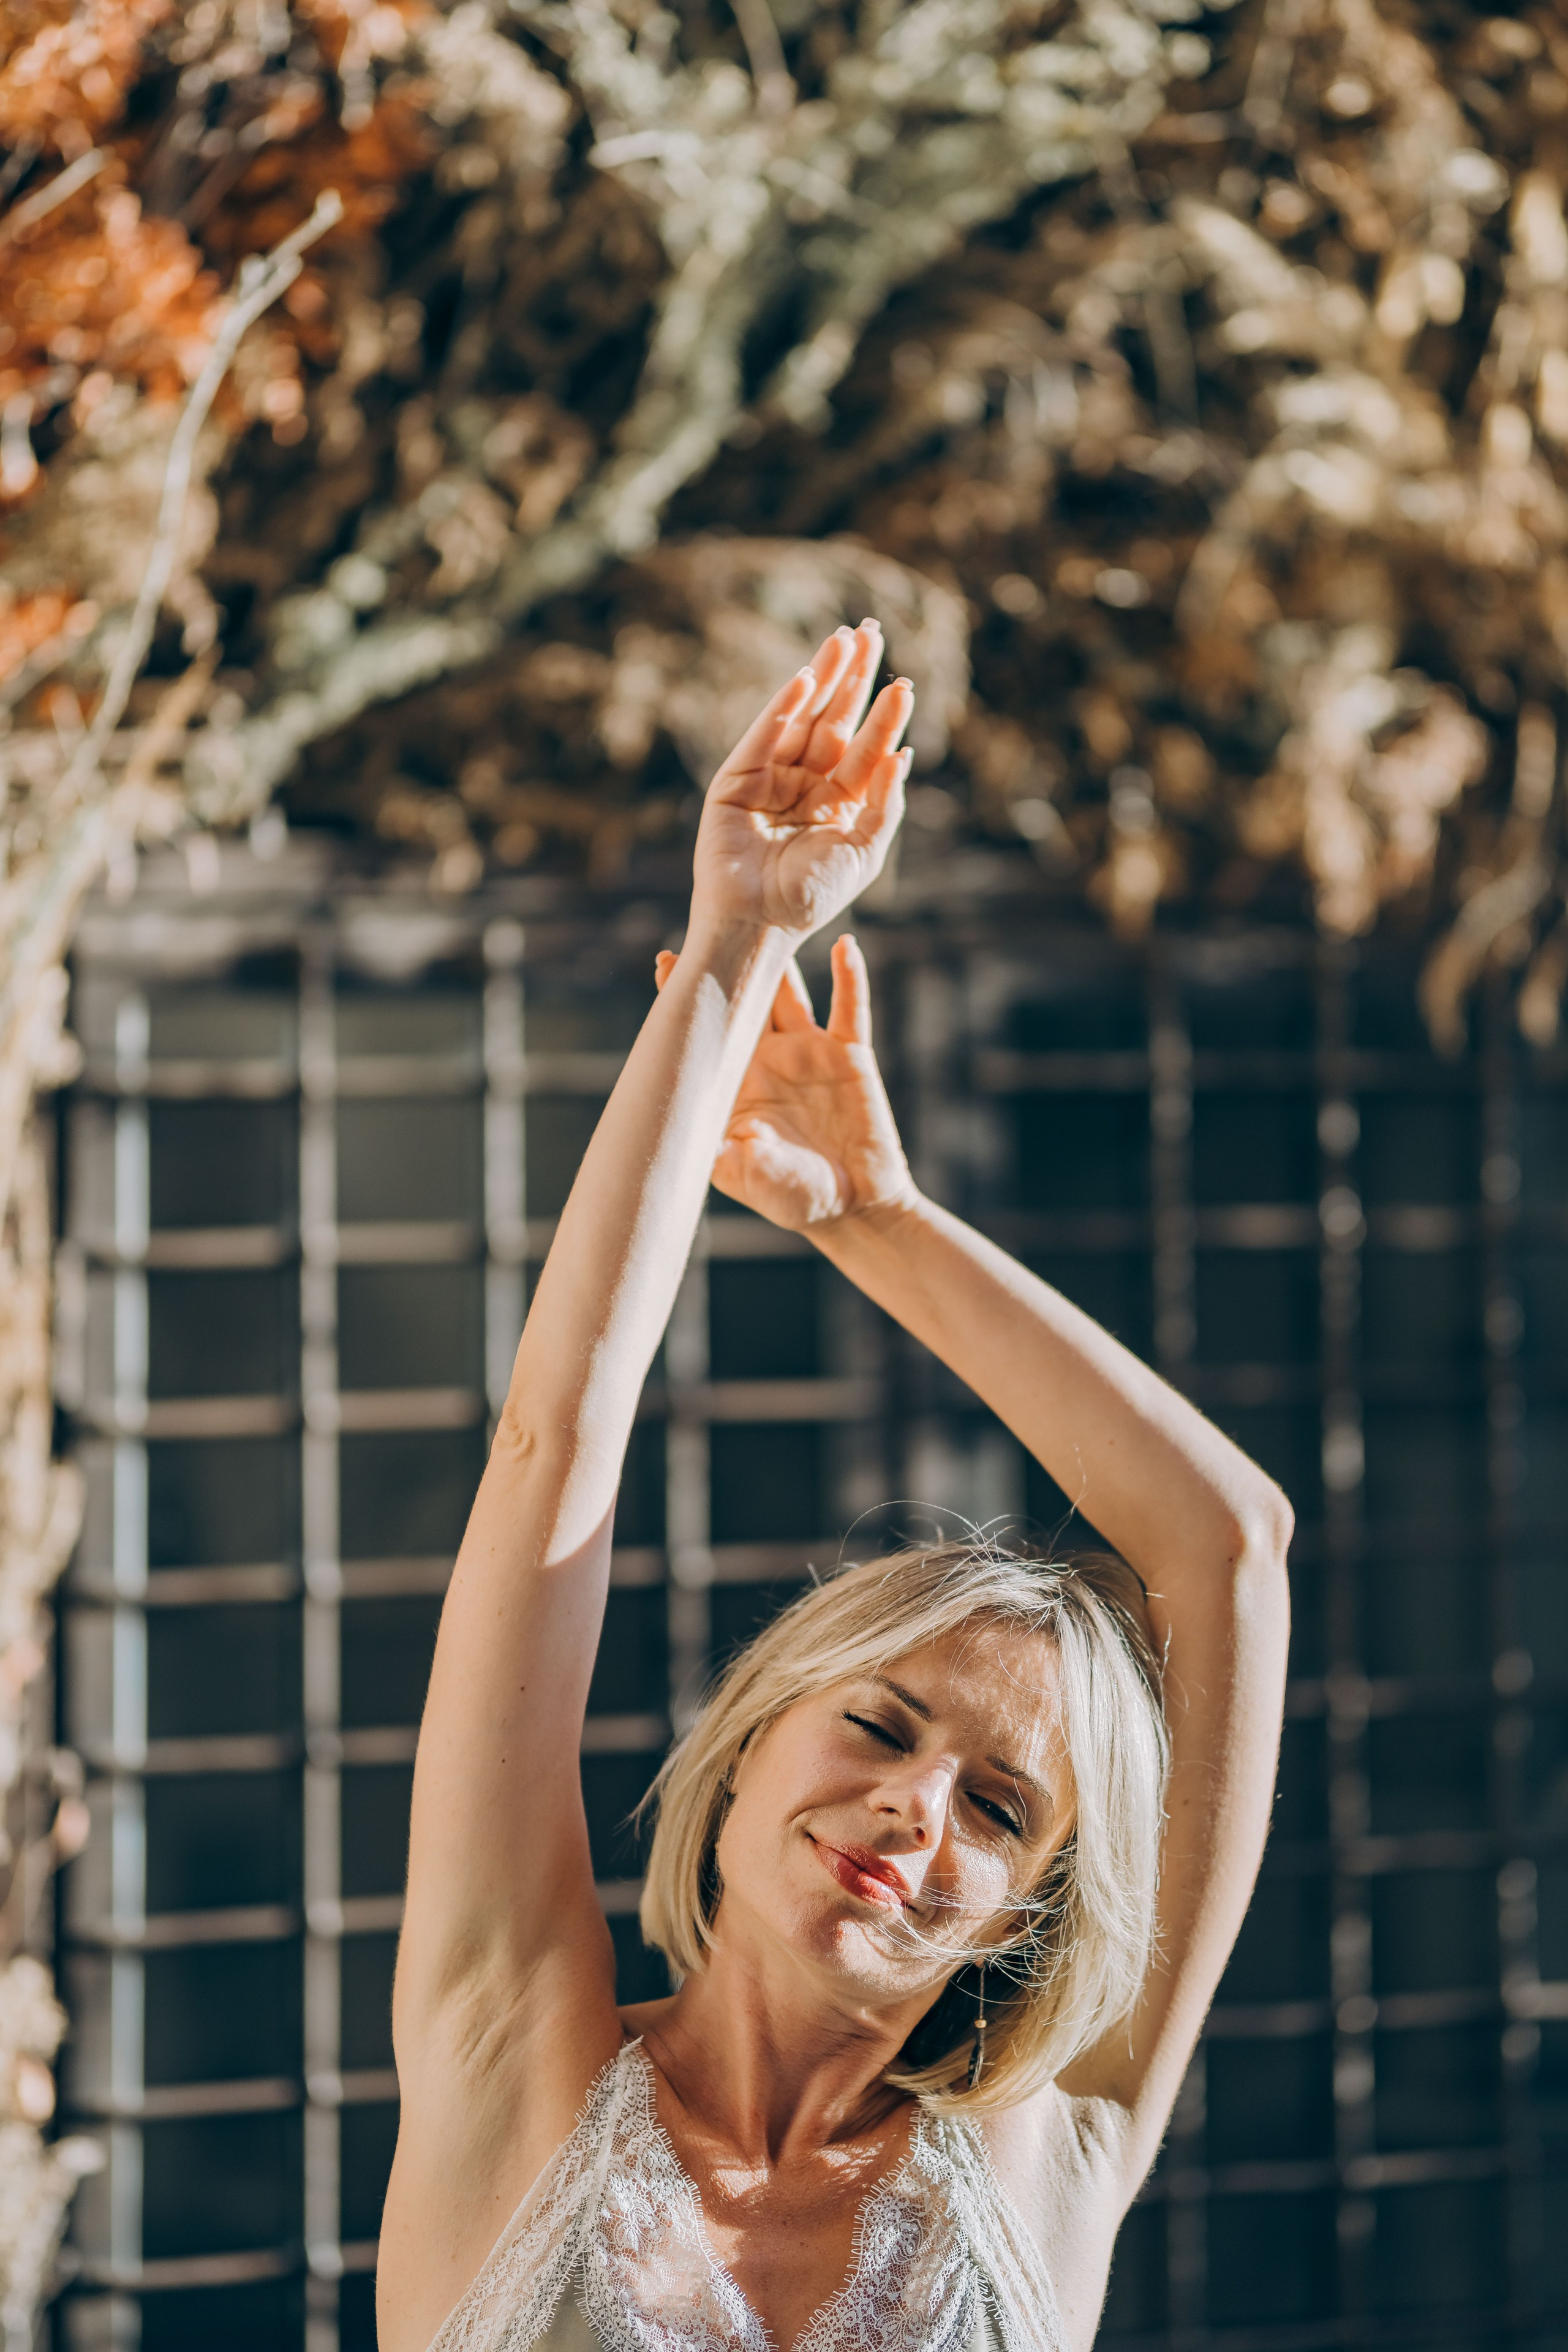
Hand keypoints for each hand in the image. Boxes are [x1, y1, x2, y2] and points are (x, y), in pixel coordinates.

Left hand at [655, 933, 915, 1232]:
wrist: (855, 1206)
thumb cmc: (796, 1199)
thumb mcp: (754, 1181)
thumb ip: (736, 1161)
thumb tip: (713, 1142)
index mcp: (736, 1084)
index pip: (706, 1032)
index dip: (684, 996)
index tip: (664, 962)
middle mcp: (768, 1058)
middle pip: (745, 998)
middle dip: (728, 960)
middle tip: (711, 919)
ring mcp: (810, 1051)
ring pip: (791, 991)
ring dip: (781, 957)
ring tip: (770, 916)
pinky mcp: (850, 1054)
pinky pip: (851, 1008)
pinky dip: (849, 977)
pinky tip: (844, 947)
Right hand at [688, 621, 911, 945]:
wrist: (760, 925)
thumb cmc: (812, 897)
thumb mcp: (863, 851)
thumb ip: (885, 804)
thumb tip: (905, 753)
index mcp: (838, 802)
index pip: (866, 748)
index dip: (884, 716)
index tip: (904, 684)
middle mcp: (805, 783)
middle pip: (834, 719)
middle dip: (853, 677)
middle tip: (871, 632)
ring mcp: (770, 778)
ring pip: (801, 718)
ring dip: (823, 677)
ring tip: (844, 640)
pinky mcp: (736, 780)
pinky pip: (763, 736)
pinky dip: (783, 707)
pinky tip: (806, 679)